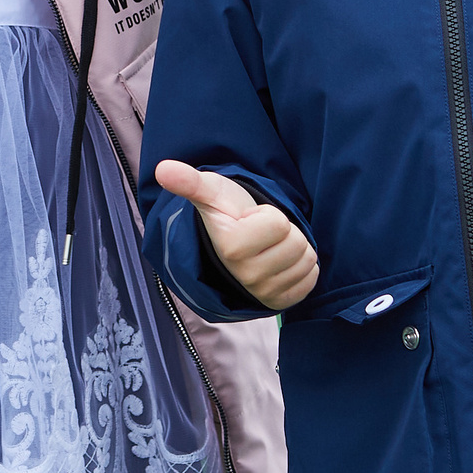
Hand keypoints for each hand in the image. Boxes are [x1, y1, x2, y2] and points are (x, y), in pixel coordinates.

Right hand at [152, 159, 319, 310]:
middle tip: (261, 233)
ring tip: (270, 246)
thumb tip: (162, 169)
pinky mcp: (280, 302)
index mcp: (232, 247)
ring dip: (293, 249)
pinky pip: (310, 280)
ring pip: (306, 261)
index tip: (249, 219)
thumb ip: (189, 181)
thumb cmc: (226, 214)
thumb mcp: (209, 192)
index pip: (280, 224)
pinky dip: (301, 268)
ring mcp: (264, 292)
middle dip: (284, 232)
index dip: (268, 215)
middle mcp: (247, 276)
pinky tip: (280, 262)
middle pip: (297, 244)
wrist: (230, 243)